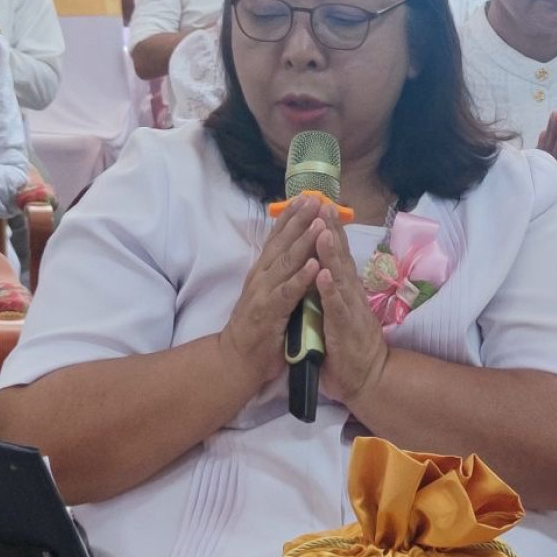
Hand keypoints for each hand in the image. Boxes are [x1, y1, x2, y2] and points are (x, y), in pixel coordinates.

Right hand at [216, 194, 332, 388]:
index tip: (307, 197)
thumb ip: (279, 273)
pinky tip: (316, 265)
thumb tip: (295, 252)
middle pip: (282, 243)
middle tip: (315, 200)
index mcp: (262, 271)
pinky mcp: (268, 313)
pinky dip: (302, 278)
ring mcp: (263, 294)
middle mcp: (260, 276)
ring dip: (303, 242)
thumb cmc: (258, 327)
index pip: (277, 238)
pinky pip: (288, 292)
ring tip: (319, 224)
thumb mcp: (269, 293)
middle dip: (299, 220)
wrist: (237, 359)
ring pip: (286, 263)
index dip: (291, 217)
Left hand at [306, 209, 394, 405]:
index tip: (321, 208)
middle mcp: (351, 296)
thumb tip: (324, 274)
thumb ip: (332, 296)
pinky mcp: (346, 329)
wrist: (368, 380)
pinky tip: (323, 274)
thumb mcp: (338, 316)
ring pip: (340, 277)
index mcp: (347, 292)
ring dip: (331, 253)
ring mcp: (350, 311)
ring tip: (321, 230)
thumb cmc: (349, 350)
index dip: (331, 232)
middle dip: (331, 231)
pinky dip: (330, 290)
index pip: (338, 257)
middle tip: (323, 204)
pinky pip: (337, 308)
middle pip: (341, 258)